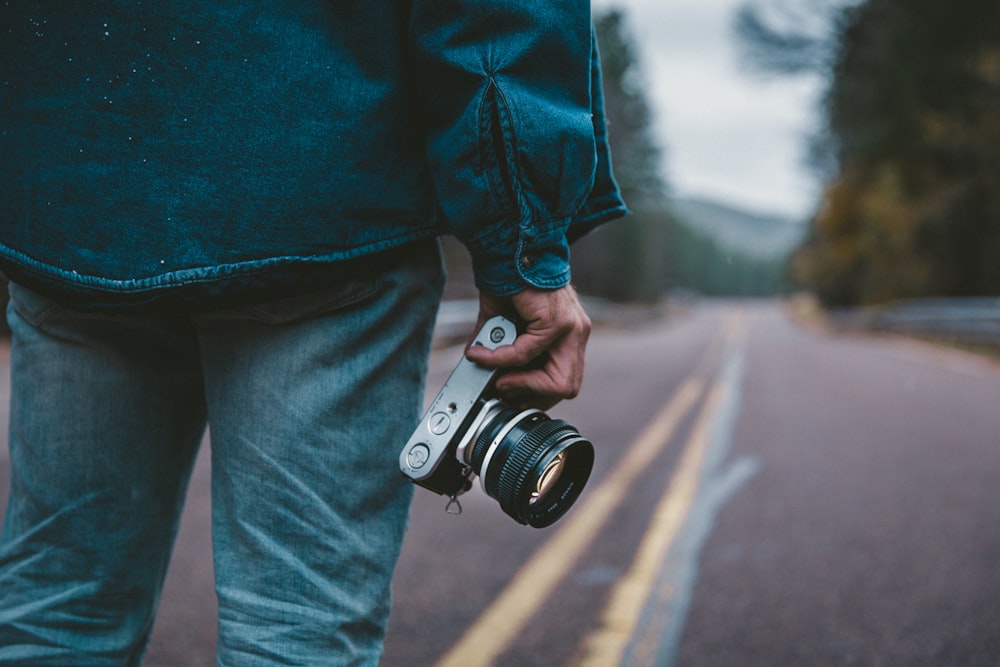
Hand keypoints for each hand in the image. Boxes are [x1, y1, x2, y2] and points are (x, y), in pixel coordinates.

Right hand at [465, 285, 590, 409]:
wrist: (507, 250)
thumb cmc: (508, 282)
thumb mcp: (506, 324)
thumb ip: (501, 351)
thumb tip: (482, 375)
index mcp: (571, 334)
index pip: (566, 380)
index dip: (538, 394)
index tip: (509, 393)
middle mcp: (577, 332)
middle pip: (568, 387)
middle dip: (532, 396)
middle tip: (501, 390)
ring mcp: (571, 328)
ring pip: (554, 379)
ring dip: (516, 382)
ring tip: (491, 375)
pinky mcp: (556, 321)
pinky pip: (525, 354)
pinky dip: (499, 358)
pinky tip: (481, 353)